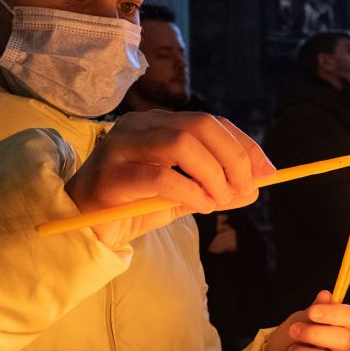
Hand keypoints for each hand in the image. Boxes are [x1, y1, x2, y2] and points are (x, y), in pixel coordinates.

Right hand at [64, 110, 274, 246]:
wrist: (82, 228)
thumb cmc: (132, 207)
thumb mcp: (182, 196)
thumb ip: (215, 188)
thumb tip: (255, 187)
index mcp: (158, 124)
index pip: (211, 122)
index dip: (244, 145)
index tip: (268, 171)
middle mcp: (140, 126)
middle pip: (200, 126)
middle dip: (233, 158)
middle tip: (246, 189)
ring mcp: (122, 147)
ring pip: (181, 144)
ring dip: (213, 174)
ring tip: (220, 201)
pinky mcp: (111, 176)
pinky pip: (161, 176)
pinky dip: (190, 191)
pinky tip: (201, 206)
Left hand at [264, 291, 349, 350]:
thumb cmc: (289, 342)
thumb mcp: (296, 322)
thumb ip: (312, 311)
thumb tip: (326, 295)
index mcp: (339, 325)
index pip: (349, 316)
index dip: (333, 313)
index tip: (312, 313)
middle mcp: (345, 346)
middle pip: (343, 339)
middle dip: (314, 334)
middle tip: (294, 331)